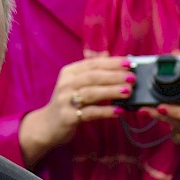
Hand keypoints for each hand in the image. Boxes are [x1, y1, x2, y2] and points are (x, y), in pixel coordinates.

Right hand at [18, 54, 134, 164]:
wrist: (46, 126)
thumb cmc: (66, 103)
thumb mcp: (75, 83)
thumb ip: (90, 69)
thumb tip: (106, 53)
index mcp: (69, 72)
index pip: (93, 64)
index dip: (112, 63)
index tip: (129, 63)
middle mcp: (66, 84)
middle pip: (93, 76)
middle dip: (115, 76)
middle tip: (132, 78)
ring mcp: (65, 100)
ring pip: (92, 93)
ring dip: (112, 91)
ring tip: (128, 92)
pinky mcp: (68, 117)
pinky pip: (90, 113)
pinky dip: (105, 111)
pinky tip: (119, 111)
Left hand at [154, 58, 179, 150]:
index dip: (176, 112)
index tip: (160, 107)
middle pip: (177, 122)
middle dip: (159, 115)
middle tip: (143, 108)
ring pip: (174, 129)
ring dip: (160, 119)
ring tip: (147, 110)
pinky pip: (176, 137)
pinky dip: (170, 128)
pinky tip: (168, 119)